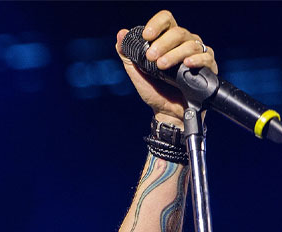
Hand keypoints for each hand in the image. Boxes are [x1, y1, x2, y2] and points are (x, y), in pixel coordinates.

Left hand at [115, 10, 217, 127]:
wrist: (167, 112)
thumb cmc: (153, 90)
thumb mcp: (136, 72)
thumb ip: (127, 54)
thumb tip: (120, 35)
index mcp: (167, 40)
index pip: (166, 20)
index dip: (156, 24)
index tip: (146, 37)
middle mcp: (184, 42)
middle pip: (178, 32)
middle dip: (162, 44)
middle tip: (151, 58)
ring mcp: (197, 53)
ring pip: (191, 44)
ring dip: (174, 54)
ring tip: (161, 66)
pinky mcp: (208, 66)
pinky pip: (206, 56)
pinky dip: (196, 59)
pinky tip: (186, 64)